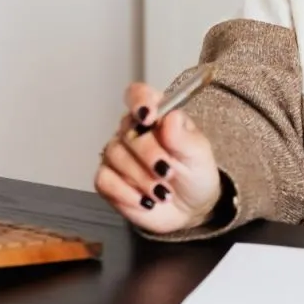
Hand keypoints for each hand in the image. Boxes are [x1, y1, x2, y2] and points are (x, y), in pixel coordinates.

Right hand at [94, 82, 222, 234]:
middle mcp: (133, 131)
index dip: (139, 101)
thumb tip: (170, 118)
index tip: (148, 116)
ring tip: (163, 193)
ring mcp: (119, 155)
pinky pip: (104, 179)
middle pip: (127, 131)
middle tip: (168, 172)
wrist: (191, 208)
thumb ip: (184, 137)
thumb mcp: (199, 155)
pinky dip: (125, 193)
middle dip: (148, 154)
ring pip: (115, 156)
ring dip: (141, 178)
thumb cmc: (195, 174)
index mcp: (156, 116)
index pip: (138, 95)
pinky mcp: (110, 179)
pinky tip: (145, 201)